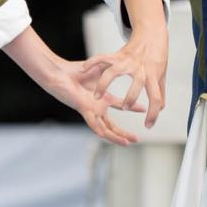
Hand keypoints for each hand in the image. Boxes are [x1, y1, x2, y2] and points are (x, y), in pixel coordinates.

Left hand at [1, 26, 138, 145]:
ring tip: (128, 143)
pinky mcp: (84, 110)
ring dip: (116, 137)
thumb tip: (125, 64)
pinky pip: (93, 123)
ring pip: (105, 129)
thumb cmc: (76, 71)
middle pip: (113, 125)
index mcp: (103, 99)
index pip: (121, 106)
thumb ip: (113, 71)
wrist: (60, 73)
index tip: (145, 109)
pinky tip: (107, 136)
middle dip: (125, 133)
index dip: (133, 108)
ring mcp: (91, 111)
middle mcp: (98, 108)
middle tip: (138, 139)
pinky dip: (100, 130)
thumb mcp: (101, 70)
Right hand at [82, 24, 168, 128]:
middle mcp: (140, 68)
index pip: (157, 97)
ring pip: (114, 72)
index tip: (148, 126)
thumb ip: (159, 92)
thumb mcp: (161, 74)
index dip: (153, 113)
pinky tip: (84, 70)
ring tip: (96, 97)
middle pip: (137, 83)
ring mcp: (128, 61)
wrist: (152, 34)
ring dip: (104, 85)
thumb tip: (160, 108)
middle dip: (131, 97)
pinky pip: (102, 58)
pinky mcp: (118, 55)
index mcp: (153, 75)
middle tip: (125, 109)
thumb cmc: (157, 55)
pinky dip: (92, 63)